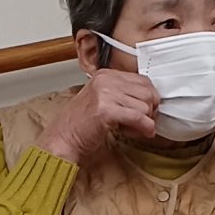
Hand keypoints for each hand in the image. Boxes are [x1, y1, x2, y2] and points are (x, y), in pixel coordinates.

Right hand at [36, 69, 158, 165]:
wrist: (63, 140)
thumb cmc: (82, 126)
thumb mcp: (104, 101)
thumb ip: (123, 96)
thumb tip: (151, 101)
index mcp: (106, 75)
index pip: (143, 80)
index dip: (149, 99)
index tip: (147, 113)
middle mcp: (106, 80)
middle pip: (147, 92)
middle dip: (150, 111)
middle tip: (143, 124)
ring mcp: (105, 93)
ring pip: (145, 106)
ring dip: (144, 122)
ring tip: (132, 129)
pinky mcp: (106, 110)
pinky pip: (138, 117)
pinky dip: (144, 127)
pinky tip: (143, 133)